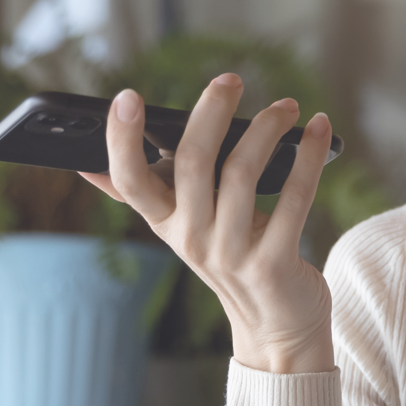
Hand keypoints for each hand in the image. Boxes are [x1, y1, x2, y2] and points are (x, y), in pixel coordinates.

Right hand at [79, 74, 336, 373]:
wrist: (275, 326)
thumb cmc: (230, 260)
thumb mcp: (181, 230)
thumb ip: (144, 197)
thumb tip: (86, 166)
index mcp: (166, 224)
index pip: (129, 182)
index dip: (122, 141)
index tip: (126, 97)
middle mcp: (192, 239)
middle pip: (191, 164)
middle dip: (211, 112)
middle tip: (230, 79)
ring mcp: (232, 253)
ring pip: (243, 173)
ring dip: (267, 129)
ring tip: (285, 107)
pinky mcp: (274, 262)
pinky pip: (294, 198)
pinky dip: (309, 157)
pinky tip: (320, 129)